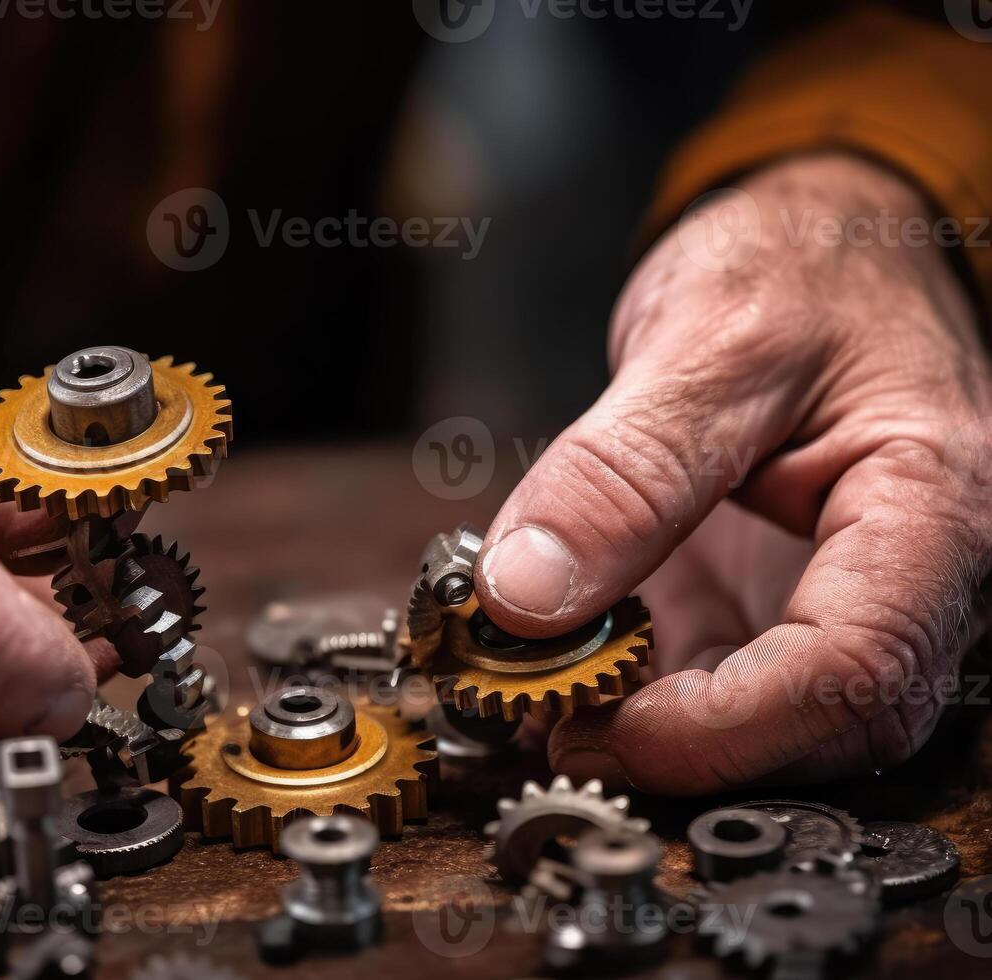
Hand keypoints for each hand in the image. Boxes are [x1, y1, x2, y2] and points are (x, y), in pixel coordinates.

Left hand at [477, 154, 991, 793]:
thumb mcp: (704, 341)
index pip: (859, 663)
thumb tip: (525, 596)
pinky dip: (640, 693)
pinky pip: (724, 679)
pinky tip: (561, 673)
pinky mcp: (779, 600)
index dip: (729, 726)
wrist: (818, 247)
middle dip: (688, 748)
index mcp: (934, 503)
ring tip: (537, 703)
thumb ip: (621, 471)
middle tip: (552, 726)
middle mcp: (911, 574)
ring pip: (774, 722)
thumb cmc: (801, 266)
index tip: (605, 727)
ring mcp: (842, 596)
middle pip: (828, 721)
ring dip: (656, 734)